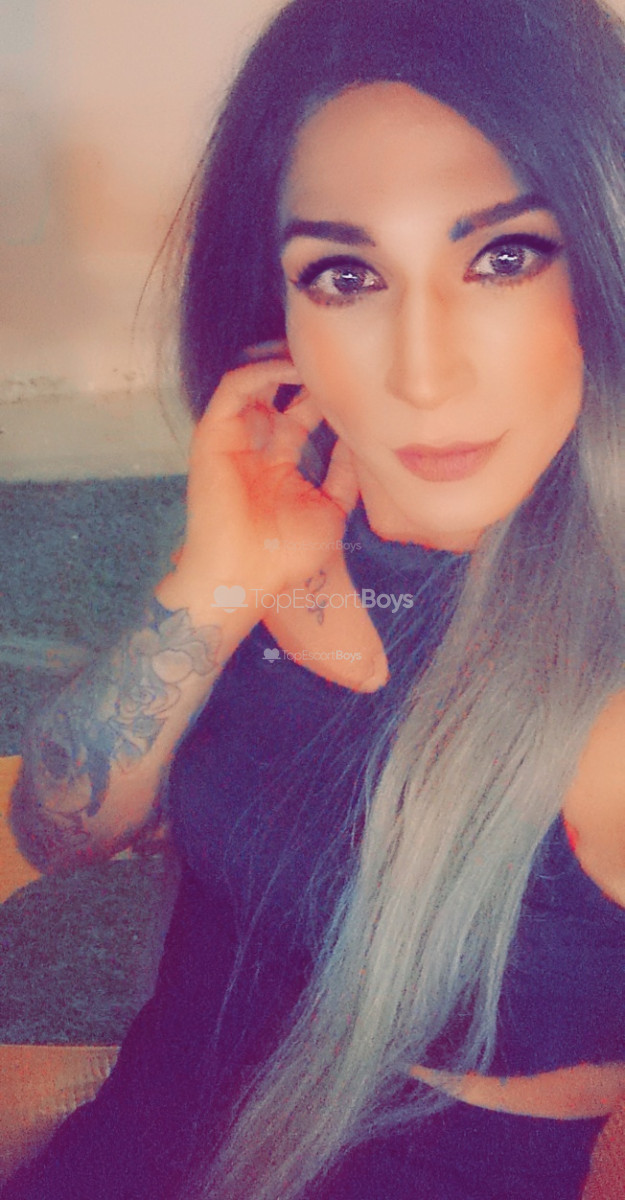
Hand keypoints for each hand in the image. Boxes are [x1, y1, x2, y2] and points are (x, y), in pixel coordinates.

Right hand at [168, 346, 358, 604]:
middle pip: (277, 397)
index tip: (352, 381)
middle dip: (302, 375)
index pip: (301, 418)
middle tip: (329, 356)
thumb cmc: (285, 556)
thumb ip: (344, 475)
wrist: (245, 576)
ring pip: (253, 387)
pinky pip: (231, 391)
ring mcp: (233, 443)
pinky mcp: (212, 438)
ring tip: (310, 354)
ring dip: (279, 365)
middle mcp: (255, 451)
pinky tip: (286, 368)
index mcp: (279, 467)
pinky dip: (256, 373)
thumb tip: (359, 441)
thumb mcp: (330, 510)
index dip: (324, 398)